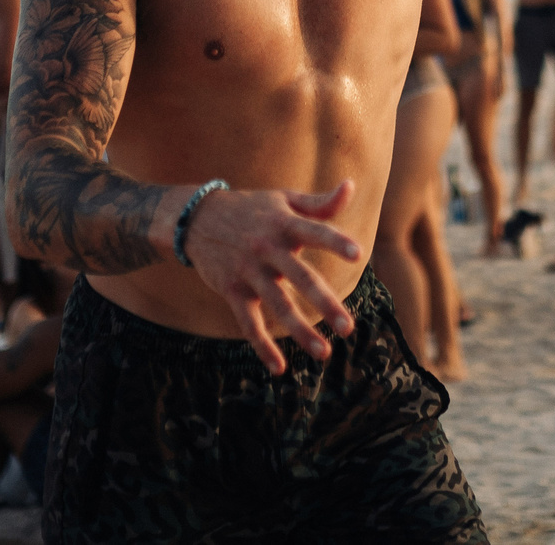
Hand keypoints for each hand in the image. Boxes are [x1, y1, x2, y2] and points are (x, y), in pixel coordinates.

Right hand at [183, 182, 364, 373]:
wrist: (196, 217)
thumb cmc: (252, 208)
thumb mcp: (283, 199)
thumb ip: (319, 203)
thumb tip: (351, 186)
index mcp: (284, 223)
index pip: (314, 231)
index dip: (335, 242)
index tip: (358, 255)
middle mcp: (267, 247)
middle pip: (300, 277)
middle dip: (324, 303)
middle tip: (348, 328)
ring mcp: (248, 271)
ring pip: (277, 305)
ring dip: (300, 331)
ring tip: (324, 352)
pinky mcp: (232, 290)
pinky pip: (248, 322)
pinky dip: (262, 346)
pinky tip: (279, 367)